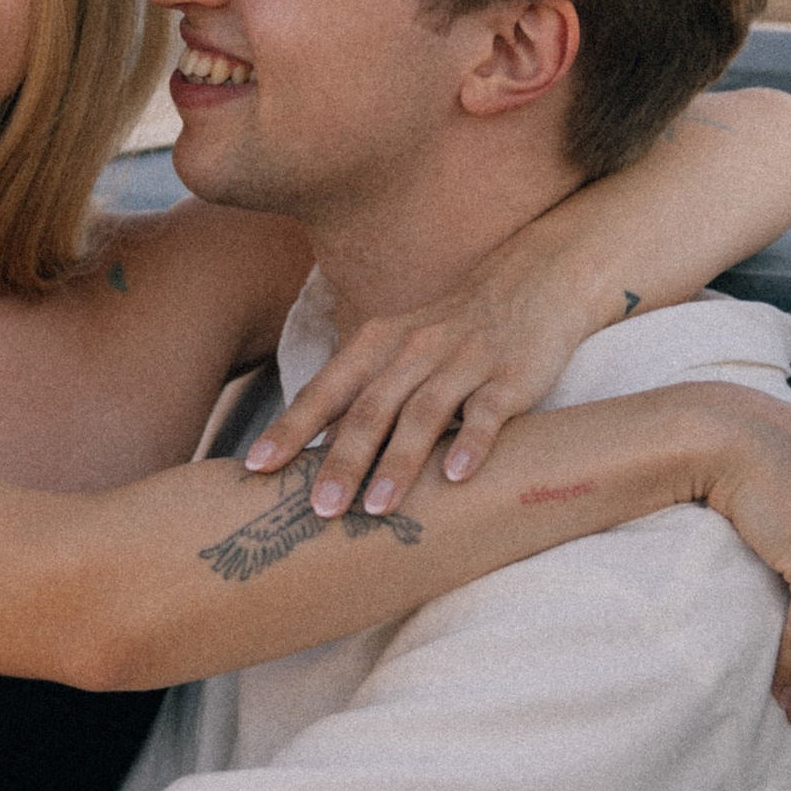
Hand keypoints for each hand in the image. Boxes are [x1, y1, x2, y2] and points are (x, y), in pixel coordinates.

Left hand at [244, 240, 590, 522]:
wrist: (534, 280)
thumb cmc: (453, 329)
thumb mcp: (399, 349)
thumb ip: (361, 394)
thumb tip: (314, 451)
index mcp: (378, 344)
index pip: (325, 391)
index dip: (290, 429)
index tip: (256, 468)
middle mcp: (415, 350)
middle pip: (369, 409)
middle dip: (341, 461)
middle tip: (318, 510)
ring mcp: (463, 361)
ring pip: (423, 414)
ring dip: (397, 463)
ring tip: (376, 509)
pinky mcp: (510, 376)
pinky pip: (487, 412)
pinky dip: (472, 444)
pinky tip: (456, 477)